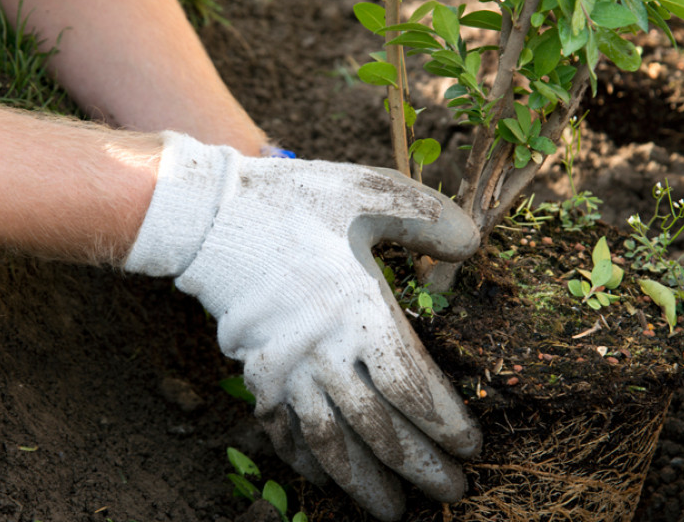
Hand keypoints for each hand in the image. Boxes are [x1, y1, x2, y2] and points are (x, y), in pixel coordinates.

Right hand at [125, 133, 481, 520]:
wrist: (211, 216)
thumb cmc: (296, 202)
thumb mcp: (371, 192)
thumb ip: (430, 219)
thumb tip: (472, 249)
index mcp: (359, 312)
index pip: (413, 389)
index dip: (445, 425)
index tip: (471, 448)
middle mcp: (324, 352)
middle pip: (378, 429)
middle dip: (418, 467)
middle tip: (451, 494)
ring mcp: (286, 369)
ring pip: (330, 443)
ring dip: (363, 481)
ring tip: (392, 511)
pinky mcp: (256, 372)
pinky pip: (283, 430)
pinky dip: (305, 461)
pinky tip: (323, 480)